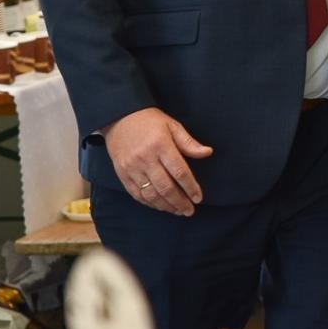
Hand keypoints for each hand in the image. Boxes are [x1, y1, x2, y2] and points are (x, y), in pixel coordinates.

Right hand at [99, 108, 213, 214]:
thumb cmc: (150, 121)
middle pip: (165, 187)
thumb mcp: (172, 126)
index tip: (198, 198)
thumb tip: (208, 153)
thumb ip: (189, 143)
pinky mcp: (122, 174)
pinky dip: (149, 203)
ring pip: (151, 194)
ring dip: (166, 206)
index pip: (179, 171)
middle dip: (179, 202)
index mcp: (161, 145)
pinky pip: (137, 194)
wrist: (119, 117)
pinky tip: (160, 206)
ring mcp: (132, 168)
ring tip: (178, 211)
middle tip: (190, 211)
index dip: (190, 187)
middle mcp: (146, 158)